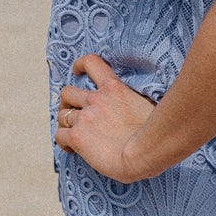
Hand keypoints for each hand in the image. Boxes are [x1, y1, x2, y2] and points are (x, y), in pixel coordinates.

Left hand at [55, 55, 156, 182]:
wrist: (146, 152)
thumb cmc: (155, 135)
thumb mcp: (150, 107)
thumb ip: (136, 104)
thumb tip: (140, 111)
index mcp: (115, 89)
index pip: (92, 64)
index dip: (80, 65)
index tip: (77, 71)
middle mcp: (96, 100)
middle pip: (68, 93)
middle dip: (67, 102)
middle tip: (71, 112)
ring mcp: (85, 117)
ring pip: (62, 114)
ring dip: (65, 123)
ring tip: (72, 134)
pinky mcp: (77, 136)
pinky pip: (60, 136)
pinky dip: (62, 142)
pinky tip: (71, 149)